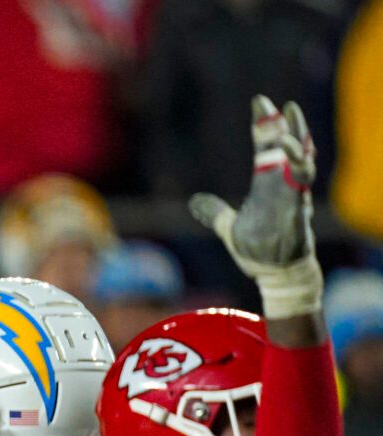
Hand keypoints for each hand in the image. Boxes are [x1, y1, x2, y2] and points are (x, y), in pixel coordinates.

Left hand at [191, 95, 321, 319]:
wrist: (273, 273)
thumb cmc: (257, 250)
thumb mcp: (228, 228)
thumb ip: (214, 212)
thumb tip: (193, 202)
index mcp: (267, 184)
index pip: (267, 147)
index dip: (265, 125)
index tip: (260, 102)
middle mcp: (282, 186)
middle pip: (287, 149)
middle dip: (284, 126)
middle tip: (277, 105)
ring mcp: (292, 198)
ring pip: (301, 165)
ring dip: (295, 149)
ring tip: (286, 133)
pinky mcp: (297, 214)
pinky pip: (302, 191)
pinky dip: (300, 177)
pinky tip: (299, 163)